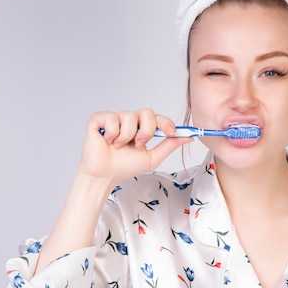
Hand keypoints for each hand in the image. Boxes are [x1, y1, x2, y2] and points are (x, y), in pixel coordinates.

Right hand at [77, 109, 192, 188]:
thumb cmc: (125, 167)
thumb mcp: (153, 157)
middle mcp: (129, 120)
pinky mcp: (99, 119)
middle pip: (146, 112)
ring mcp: (114, 118)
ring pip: (129, 116)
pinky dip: (112, 133)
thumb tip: (188, 137)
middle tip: (140, 144)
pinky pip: (112, 118)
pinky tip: (108, 141)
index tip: (171, 132)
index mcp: (141, 128)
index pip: (157, 118)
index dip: (166, 122)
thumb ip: (169, 145)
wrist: (105, 175)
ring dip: (127, 136)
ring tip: (120, 146)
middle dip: (147, 130)